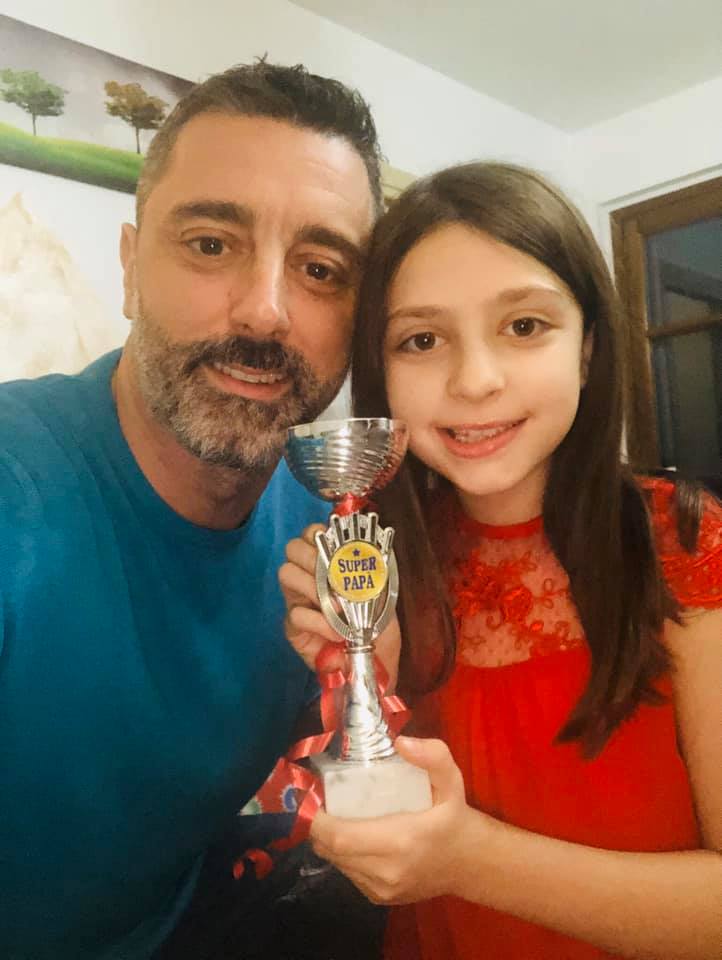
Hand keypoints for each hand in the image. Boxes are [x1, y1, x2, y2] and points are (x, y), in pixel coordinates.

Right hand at [279, 525, 400, 688]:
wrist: (374, 663)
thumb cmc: (377, 626)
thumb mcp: (381, 594)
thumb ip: (370, 571)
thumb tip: (364, 553)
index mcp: (329, 564)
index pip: (313, 533)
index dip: (322, 534)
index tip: (341, 549)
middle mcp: (308, 576)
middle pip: (294, 547)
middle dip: (314, 557)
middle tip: (335, 578)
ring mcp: (297, 600)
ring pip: (286, 573)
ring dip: (313, 585)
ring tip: (336, 606)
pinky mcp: (292, 627)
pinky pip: (295, 613)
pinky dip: (318, 621)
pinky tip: (335, 632)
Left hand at [310, 737, 481, 904]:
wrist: (470, 864)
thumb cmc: (455, 818)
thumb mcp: (451, 780)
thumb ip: (432, 756)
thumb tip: (401, 742)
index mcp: (400, 841)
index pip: (340, 836)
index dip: (317, 818)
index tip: (311, 794)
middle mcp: (386, 871)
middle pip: (330, 850)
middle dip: (316, 825)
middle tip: (318, 798)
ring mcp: (381, 889)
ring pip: (335, 862)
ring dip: (326, 839)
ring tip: (330, 812)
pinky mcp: (378, 898)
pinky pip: (347, 872)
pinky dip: (341, 853)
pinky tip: (350, 834)